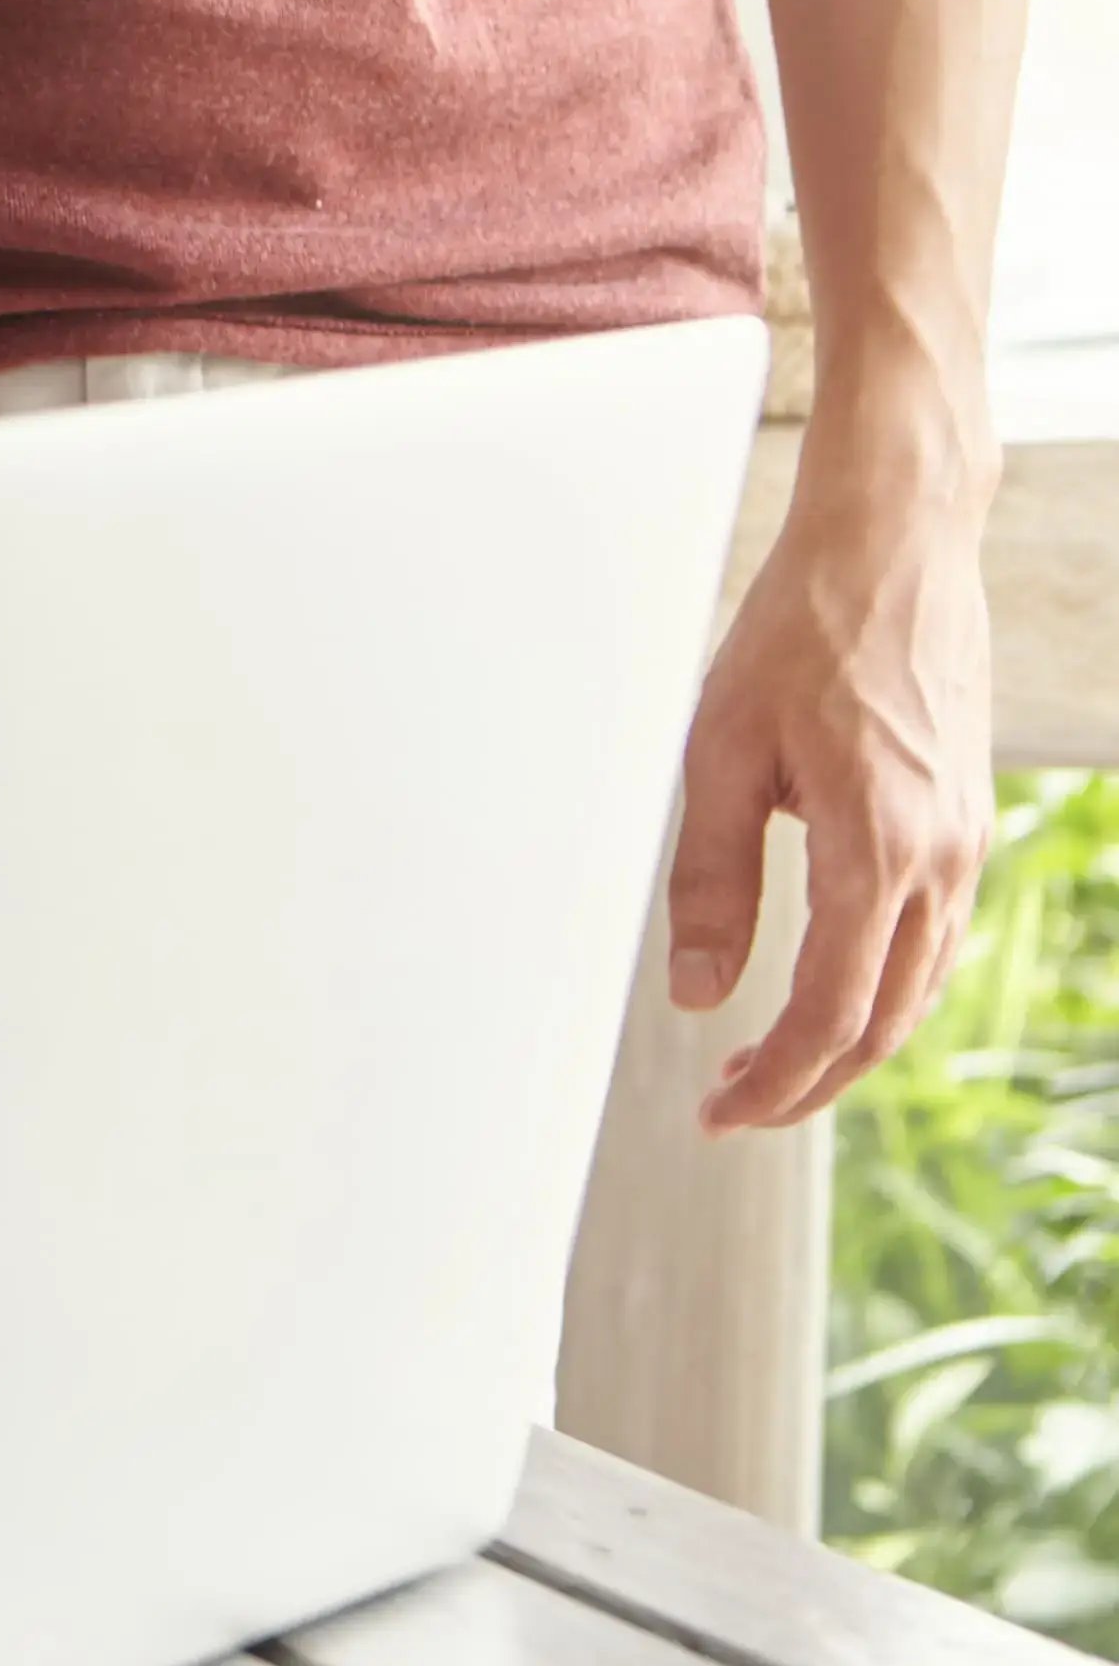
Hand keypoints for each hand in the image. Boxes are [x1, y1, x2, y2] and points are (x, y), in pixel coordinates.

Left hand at [664, 465, 993, 1129]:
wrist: (894, 551)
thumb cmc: (798, 634)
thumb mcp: (720, 752)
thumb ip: (711, 880)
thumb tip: (697, 993)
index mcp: (879, 848)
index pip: (831, 1014)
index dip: (774, 1081)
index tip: (716, 1113)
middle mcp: (942, 861)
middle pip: (883, 1023)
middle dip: (807, 1082)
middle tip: (731, 1108)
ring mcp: (967, 845)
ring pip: (916, 988)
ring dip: (846, 1043)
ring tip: (765, 1065)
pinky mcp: (968, 824)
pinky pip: (933, 940)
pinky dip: (884, 990)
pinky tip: (830, 993)